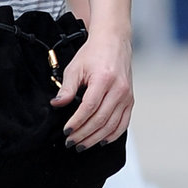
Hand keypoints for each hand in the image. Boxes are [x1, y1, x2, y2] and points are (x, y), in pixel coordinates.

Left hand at [55, 29, 132, 148]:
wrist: (114, 42)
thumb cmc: (94, 53)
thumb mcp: (75, 67)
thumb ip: (67, 88)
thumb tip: (57, 104)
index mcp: (104, 79)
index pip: (89, 107)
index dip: (77, 122)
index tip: (66, 131)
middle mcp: (119, 89)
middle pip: (100, 119)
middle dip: (84, 134)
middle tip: (71, 142)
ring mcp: (127, 96)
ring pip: (111, 125)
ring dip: (96, 138)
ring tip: (82, 144)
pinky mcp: (130, 100)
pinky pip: (123, 123)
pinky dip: (113, 135)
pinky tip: (101, 141)